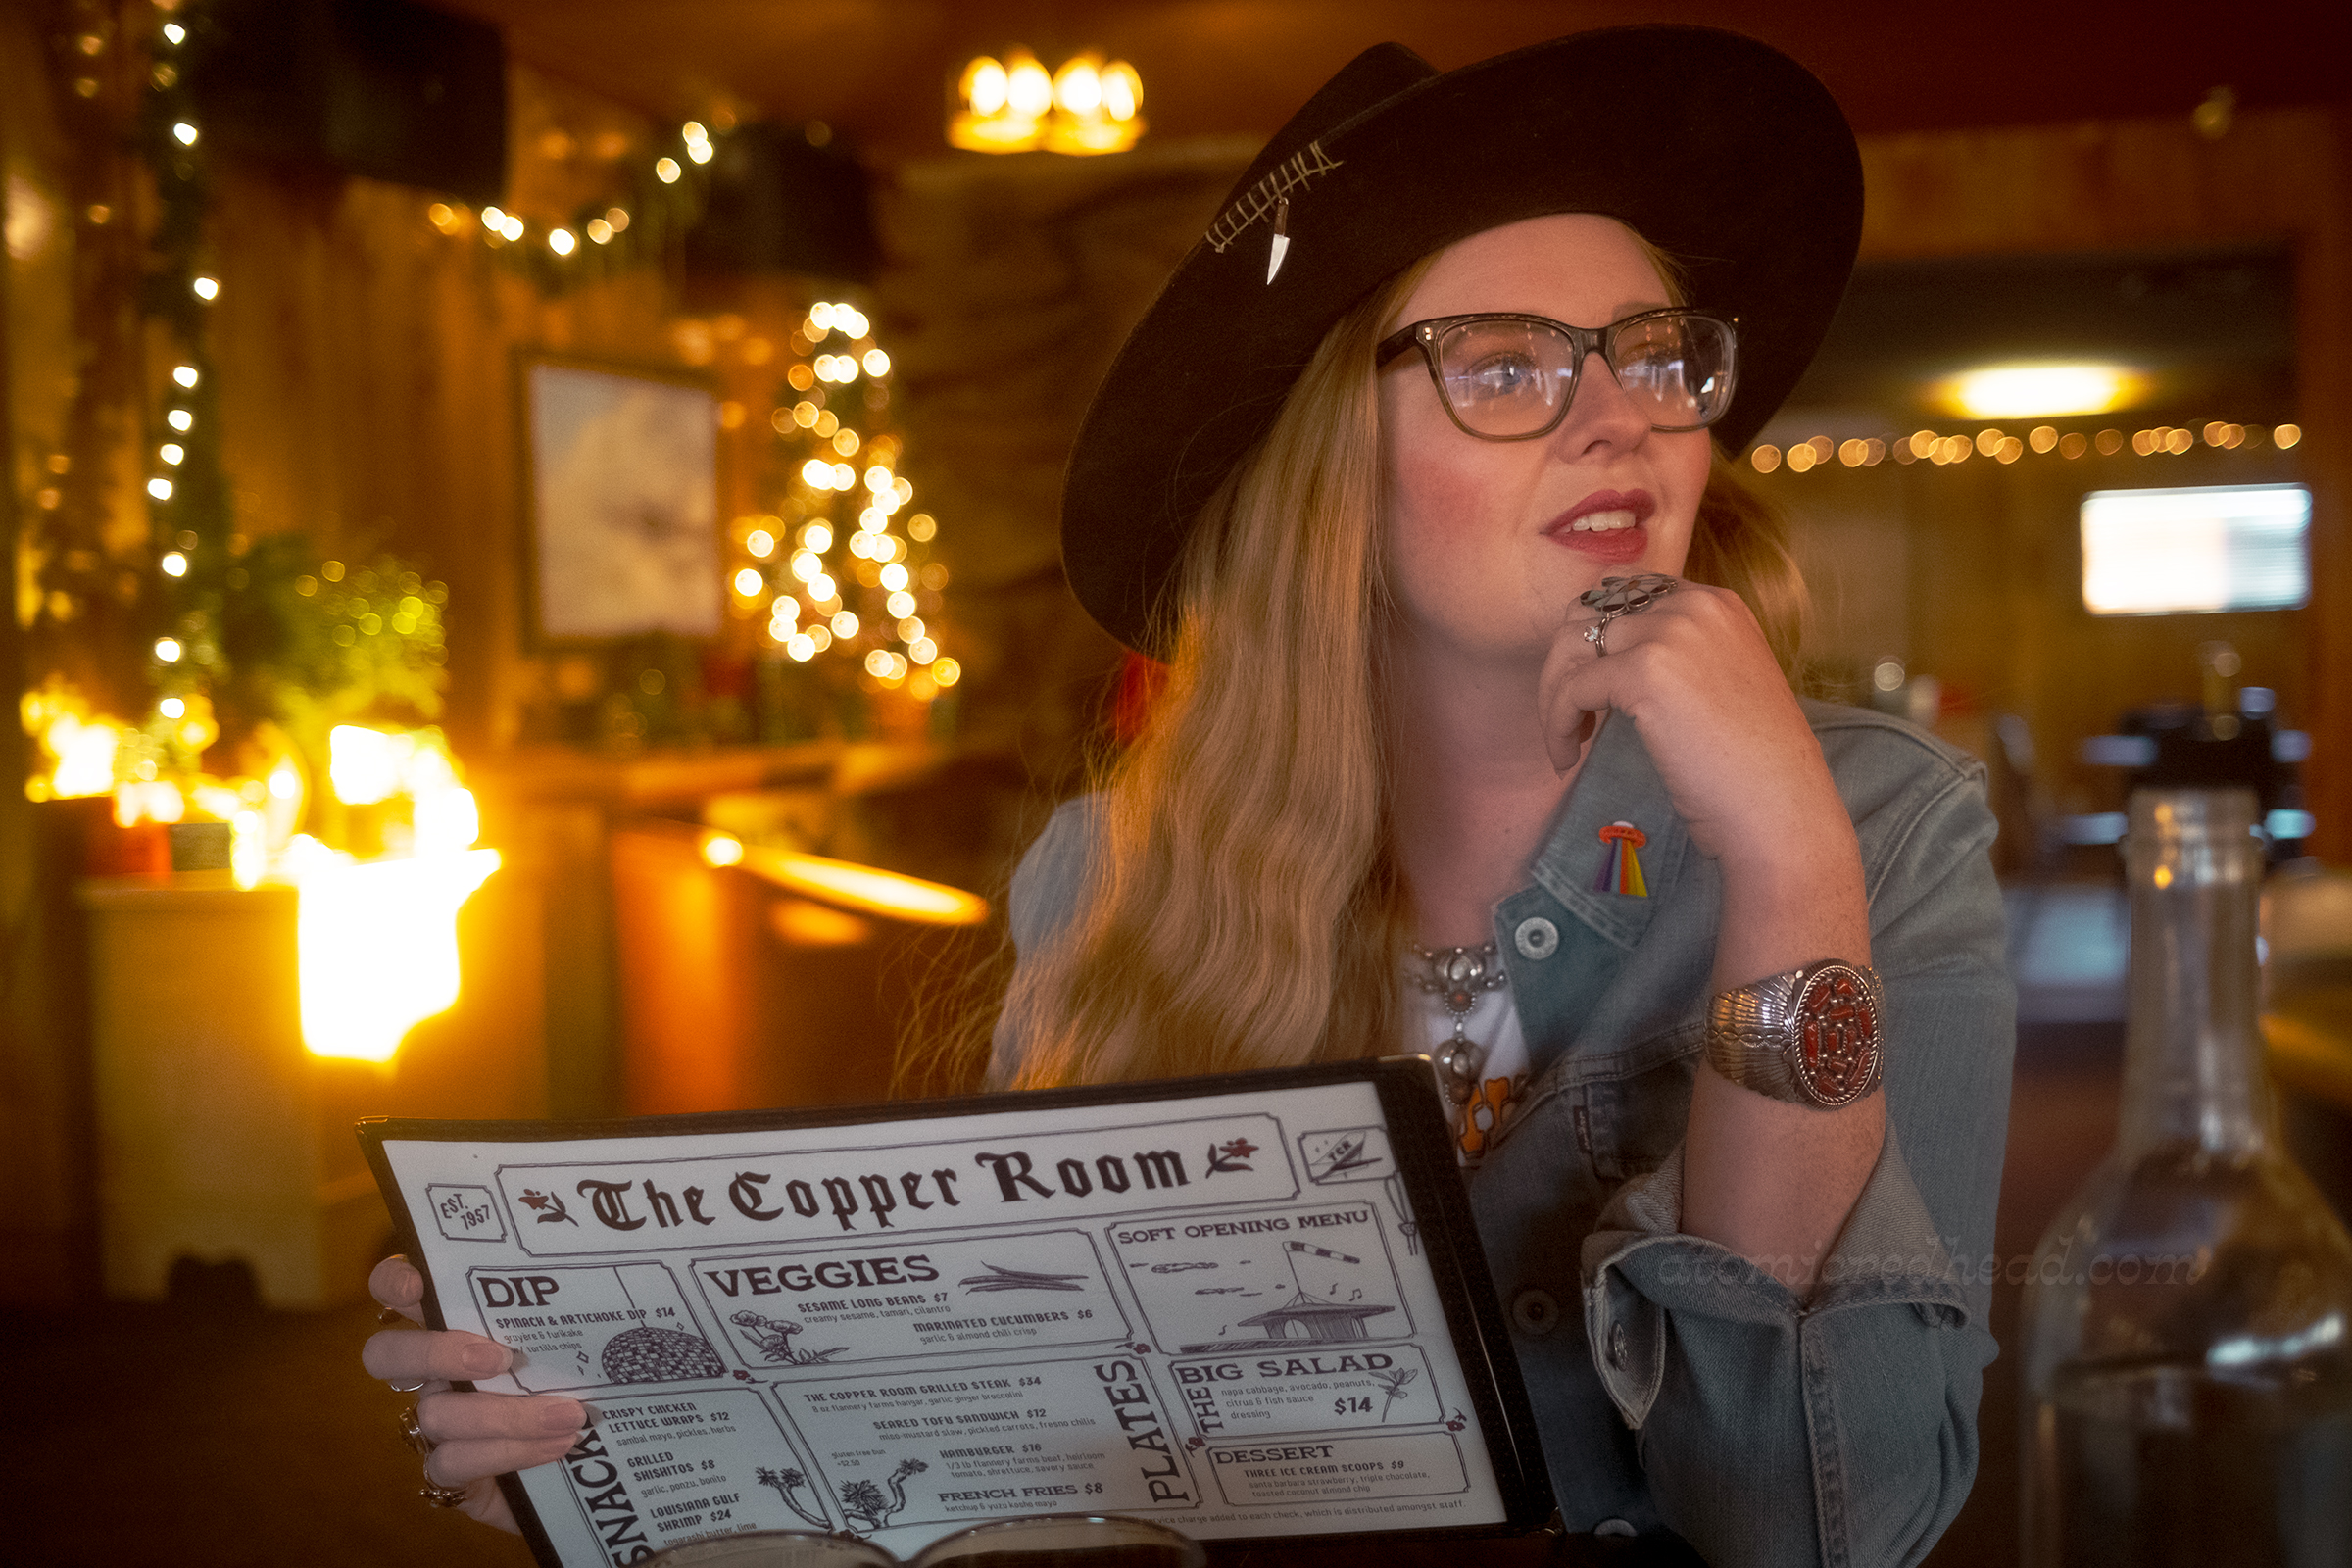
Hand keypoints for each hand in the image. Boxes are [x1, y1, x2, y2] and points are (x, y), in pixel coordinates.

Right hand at [362, 1255, 586, 1532]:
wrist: (600, 1464)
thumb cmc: (589, 1380)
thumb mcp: (588, 1335)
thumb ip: (584, 1302)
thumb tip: (642, 1255)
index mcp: (459, 1322)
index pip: (397, 1289)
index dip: (395, 1281)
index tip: (420, 1283)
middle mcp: (435, 1371)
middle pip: (385, 1354)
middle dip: (434, 1352)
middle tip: (498, 1357)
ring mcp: (438, 1423)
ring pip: (435, 1413)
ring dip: (505, 1414)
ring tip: (568, 1415)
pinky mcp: (451, 1474)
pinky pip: (453, 1463)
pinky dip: (508, 1453)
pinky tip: (558, 1447)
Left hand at [1535, 580, 1849, 871]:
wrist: (1781, 808)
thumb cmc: (1752, 767)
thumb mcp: (1721, 683)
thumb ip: (1677, 657)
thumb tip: (1605, 661)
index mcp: (1716, 603)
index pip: (1625, 593)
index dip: (1596, 640)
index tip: (1596, 689)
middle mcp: (1694, 606)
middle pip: (1588, 613)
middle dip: (1567, 664)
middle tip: (1574, 718)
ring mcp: (1670, 634)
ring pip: (1570, 646)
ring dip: (1555, 695)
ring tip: (1569, 742)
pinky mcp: (1645, 672)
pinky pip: (1569, 689)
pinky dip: (1557, 724)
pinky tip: (1568, 758)